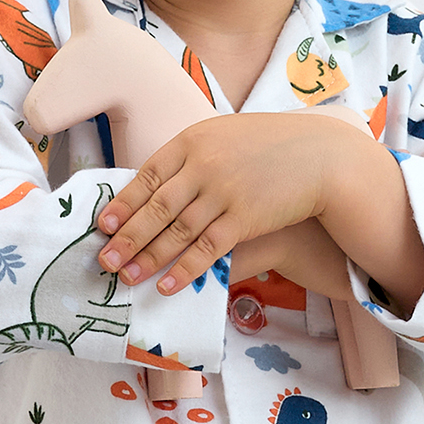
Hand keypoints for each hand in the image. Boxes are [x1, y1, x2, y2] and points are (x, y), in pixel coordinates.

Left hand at [98, 113, 353, 293]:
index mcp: (192, 141)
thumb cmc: (270, 147)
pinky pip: (207, 249)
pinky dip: (185, 270)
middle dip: (127, 238)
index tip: (103, 226)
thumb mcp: (225, 137)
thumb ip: (192, 157)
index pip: (147, 176)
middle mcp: (203, 165)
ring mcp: (223, 191)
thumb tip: (159, 187)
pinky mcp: (245, 218)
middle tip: (104, 261)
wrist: (320, 155)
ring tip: (126, 278)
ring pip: (176, 231)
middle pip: (155, 207)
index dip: (123, 204)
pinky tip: (167, 286)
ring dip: (148, 258)